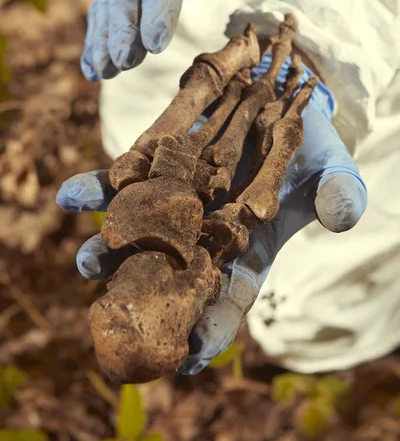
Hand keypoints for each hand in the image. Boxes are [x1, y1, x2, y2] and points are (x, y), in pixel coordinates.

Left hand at [56, 58, 366, 373]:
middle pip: (170, 271)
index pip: (230, 295)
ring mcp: (177, 196)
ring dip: (109, 245)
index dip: (214, 325)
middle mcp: (204, 228)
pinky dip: (99, 186)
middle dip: (144, 292)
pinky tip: (69, 195)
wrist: (280, 96)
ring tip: (85, 259)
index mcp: (247, 246)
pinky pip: (124, 177)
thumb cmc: (310, 145)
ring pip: (138, 229)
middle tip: (117, 310)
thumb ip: (338, 194)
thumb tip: (339, 217)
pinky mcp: (158, 161)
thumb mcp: (332, 169)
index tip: (189, 354)